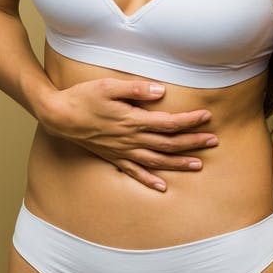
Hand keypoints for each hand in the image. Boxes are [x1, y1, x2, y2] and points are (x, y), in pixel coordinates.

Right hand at [38, 78, 218, 191]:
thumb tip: (161, 91)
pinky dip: (149, 180)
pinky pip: (134, 172)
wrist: (59, 116)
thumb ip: (136, 89)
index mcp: (132, 120)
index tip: (207, 116)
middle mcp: (130, 139)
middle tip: (213, 141)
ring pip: (156, 161)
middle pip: (168, 144)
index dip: (189, 120)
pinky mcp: (113, 157)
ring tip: (198, 165)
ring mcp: (122, 151)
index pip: (169, 123)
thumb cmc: (83, 97)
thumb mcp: (108, 85)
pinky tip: (162, 187)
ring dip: (178, 163)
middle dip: (192, 143)